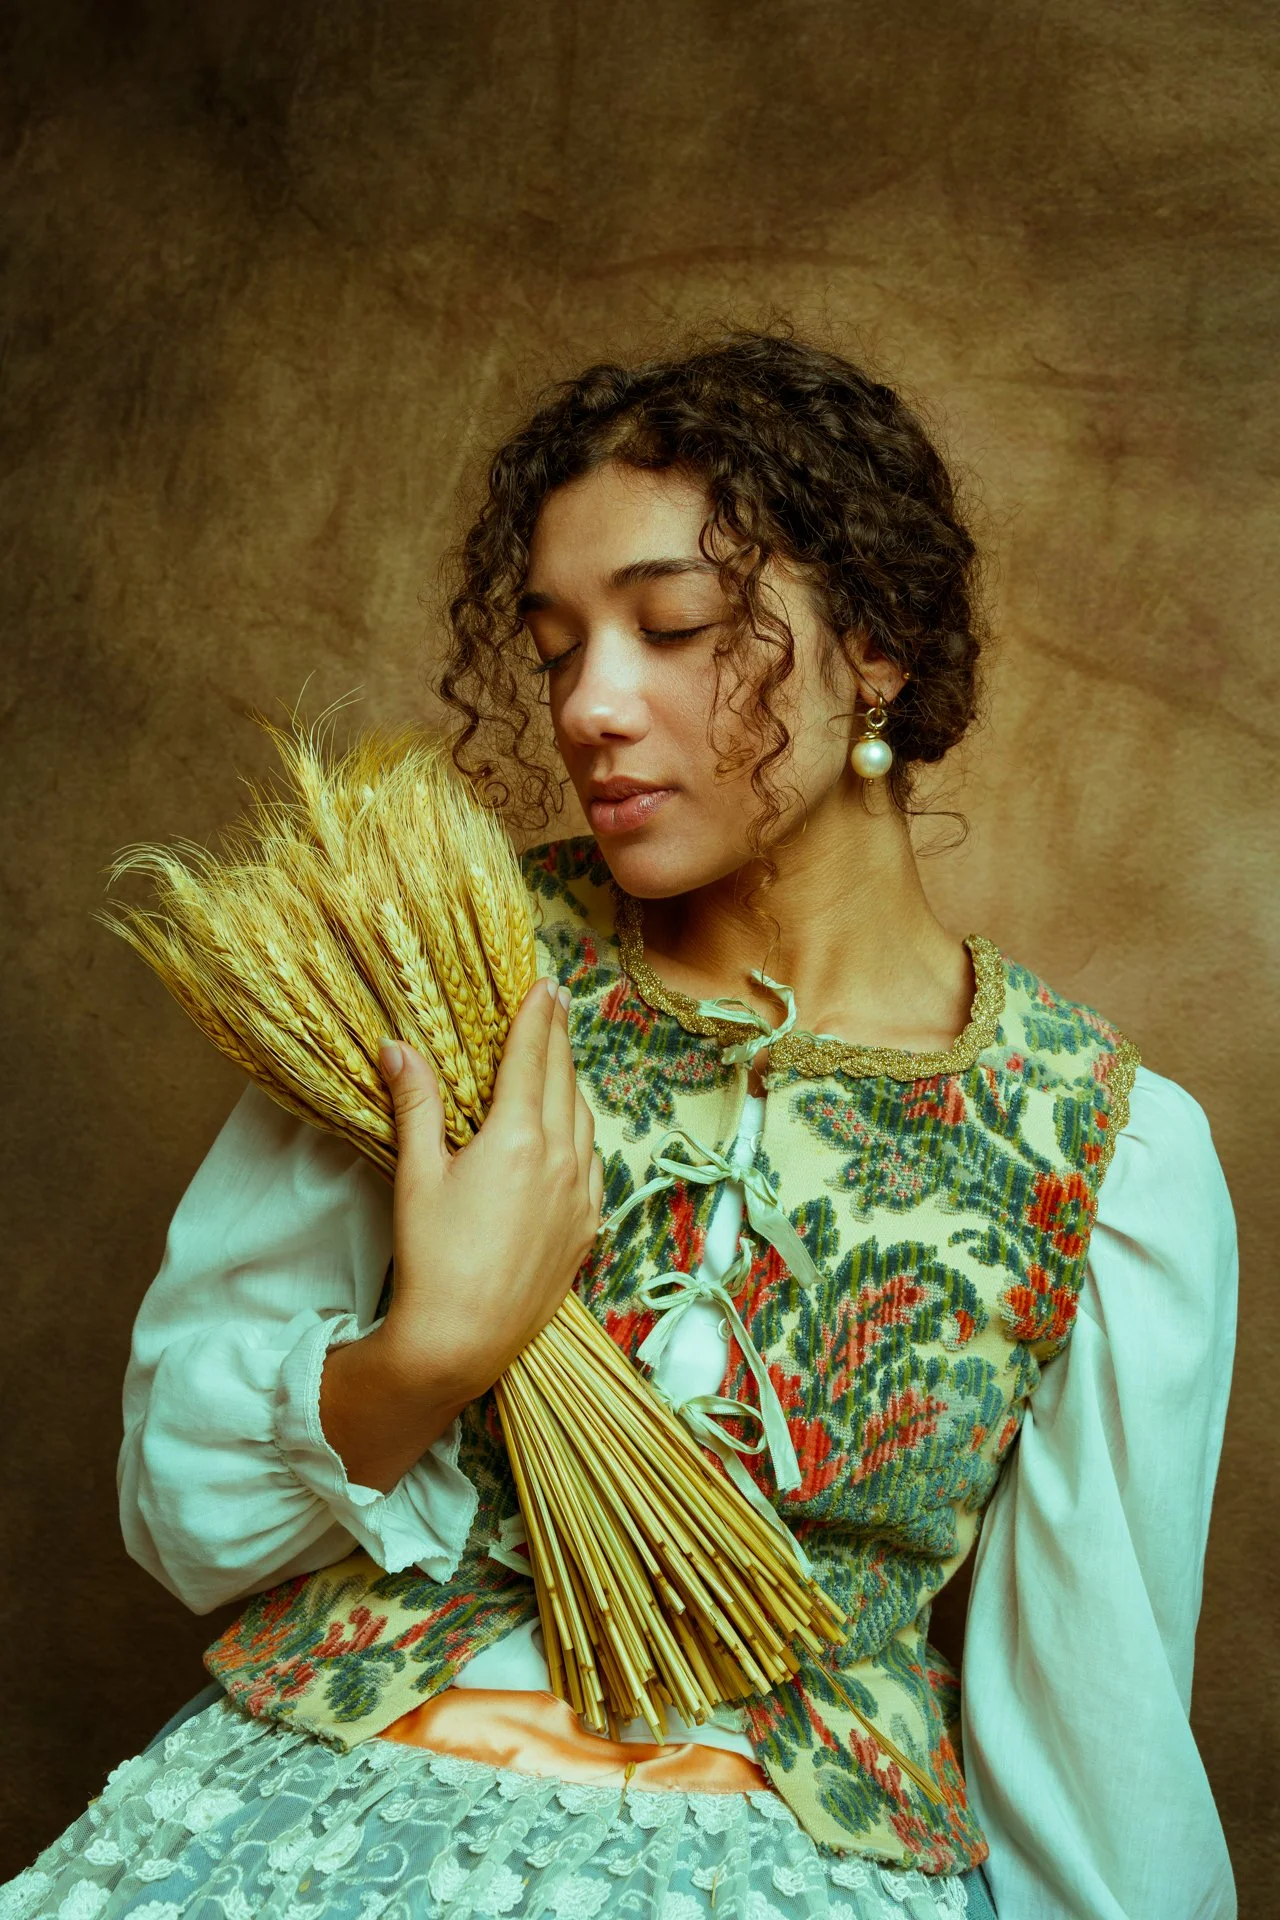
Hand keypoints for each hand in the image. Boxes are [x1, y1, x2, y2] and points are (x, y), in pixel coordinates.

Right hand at [318, 976, 601, 1492]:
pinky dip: (581, 1132)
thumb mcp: (416, 1174)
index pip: (532, 1057)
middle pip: (563, 1080)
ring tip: (560, 1060)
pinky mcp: (587, 1227)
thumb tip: (396, 1046)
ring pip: (583, 1120)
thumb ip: (416, 1105)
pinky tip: (570, 1131)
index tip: (545, 984)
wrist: (464, 1339)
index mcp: (518, 1136)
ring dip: (571, 1084)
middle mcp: (561, 1158)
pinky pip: (592, 1162)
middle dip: (558, 1038)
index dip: (538, 1016)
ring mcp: (581, 1194)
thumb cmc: (432, 1257)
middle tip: (556, 1004)